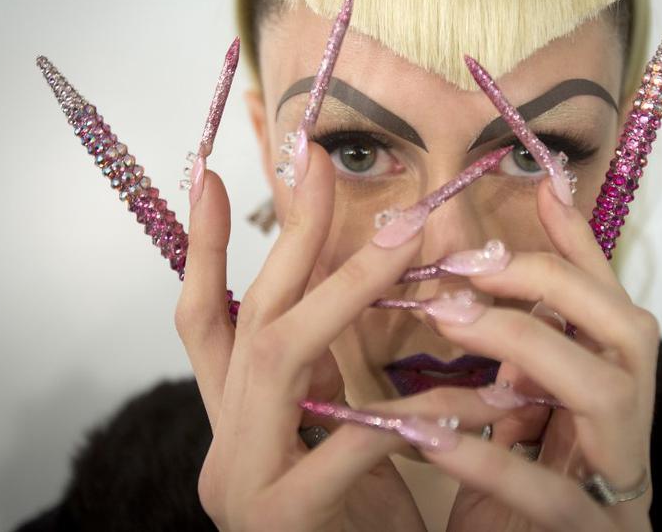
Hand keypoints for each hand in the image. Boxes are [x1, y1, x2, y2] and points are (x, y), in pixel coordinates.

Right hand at [175, 143, 431, 530]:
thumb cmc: (349, 520)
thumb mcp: (330, 432)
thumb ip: (330, 370)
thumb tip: (353, 285)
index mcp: (232, 418)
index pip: (201, 318)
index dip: (204, 247)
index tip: (213, 172)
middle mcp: (222, 441)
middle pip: (248, 319)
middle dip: (290, 238)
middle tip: (322, 165)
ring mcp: (241, 481)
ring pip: (278, 361)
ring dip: (344, 291)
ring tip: (403, 236)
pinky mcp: (279, 521)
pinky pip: (346, 449)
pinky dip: (403, 413)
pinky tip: (459, 388)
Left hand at [425, 177, 658, 531]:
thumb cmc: (516, 506)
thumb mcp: (508, 421)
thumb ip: (500, 355)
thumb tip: (466, 276)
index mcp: (609, 393)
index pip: (607, 300)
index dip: (577, 242)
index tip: (540, 184)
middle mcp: (627, 429)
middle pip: (630, 328)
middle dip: (550, 282)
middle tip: (468, 264)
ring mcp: (618, 488)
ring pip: (609, 393)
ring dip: (524, 344)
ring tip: (446, 317)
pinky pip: (551, 497)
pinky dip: (489, 458)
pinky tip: (425, 430)